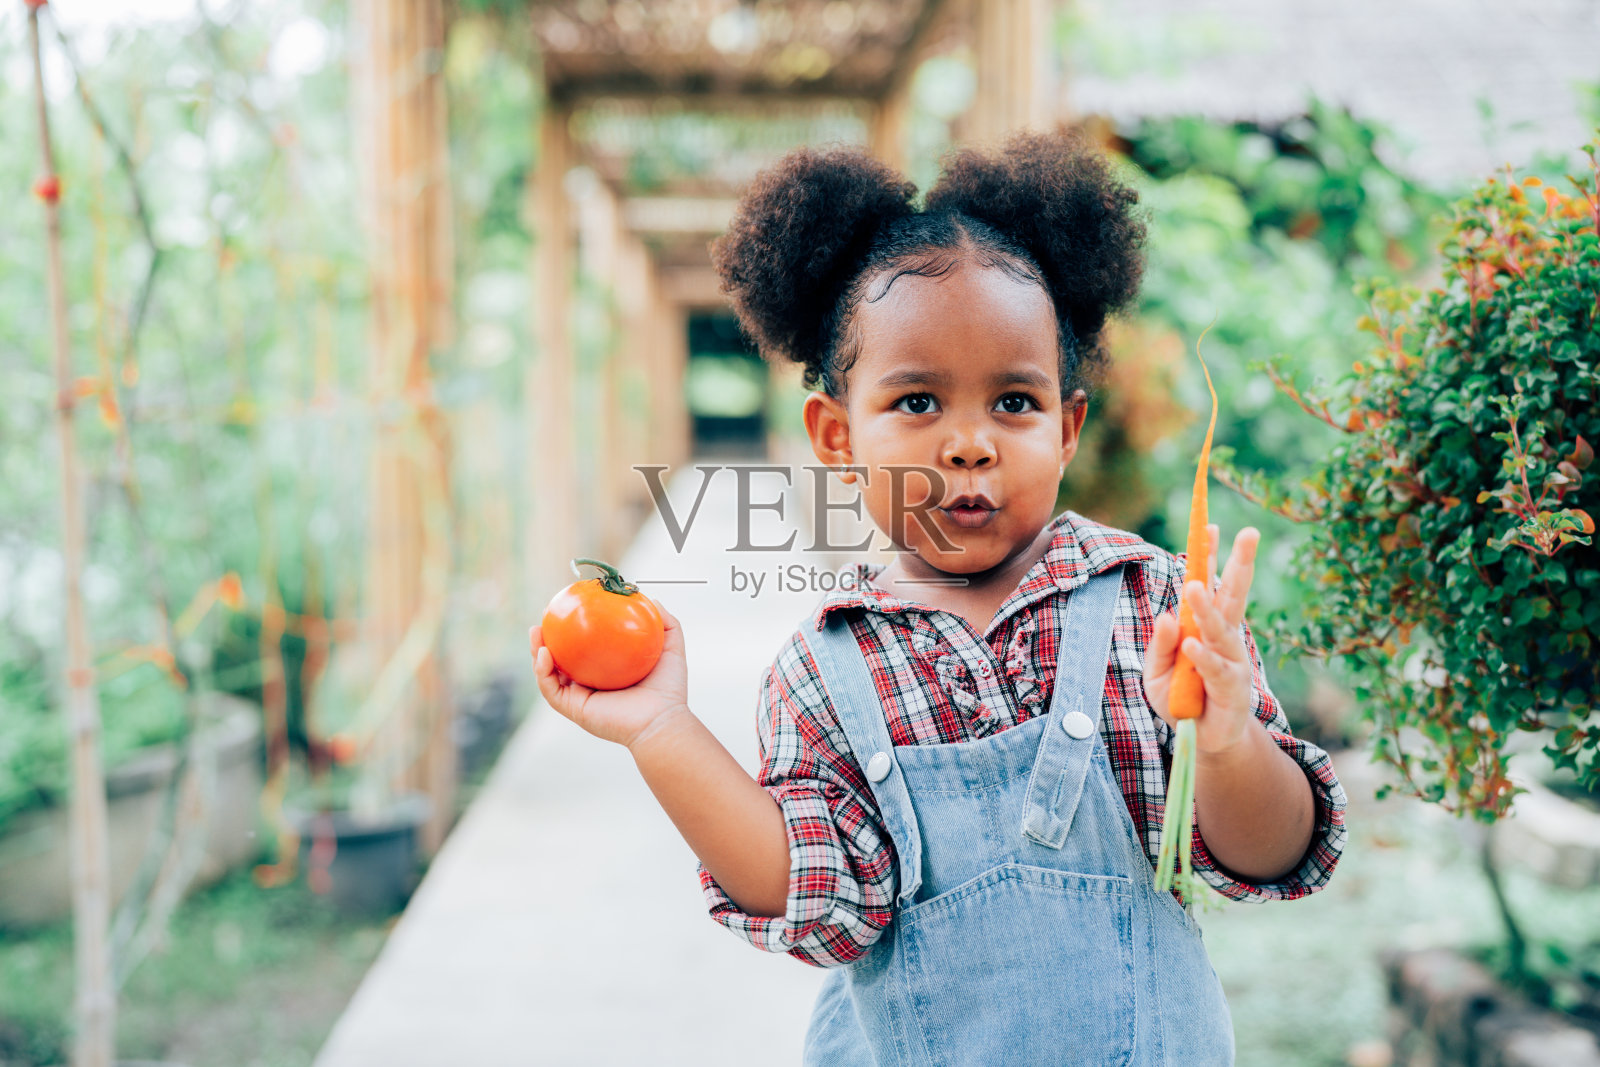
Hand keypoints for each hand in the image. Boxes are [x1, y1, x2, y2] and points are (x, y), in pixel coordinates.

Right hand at [530, 604, 691, 749]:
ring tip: (535, 630)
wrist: (662, 719)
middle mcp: (590, 684)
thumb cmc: (668, 688)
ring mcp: (580, 697)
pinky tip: (545, 652)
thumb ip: (664, 621)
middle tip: (545, 619)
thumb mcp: (671, 645)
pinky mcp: (573, 709)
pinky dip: (542, 670)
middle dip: (546, 639)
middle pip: (560, 659)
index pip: (584, 649)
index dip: (572, 631)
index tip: (568, 610)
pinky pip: (551, 688)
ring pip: (549, 673)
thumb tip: (652, 599)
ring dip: (537, 651)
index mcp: (607, 671)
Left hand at [1143, 525, 1260, 754]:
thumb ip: (1160, 645)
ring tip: (1193, 586)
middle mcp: (1222, 638)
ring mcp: (1231, 661)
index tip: (1210, 525)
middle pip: (1231, 596)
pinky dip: (1202, 656)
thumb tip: (1167, 614)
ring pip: (1221, 630)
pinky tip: (1193, 644)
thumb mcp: (1156, 672)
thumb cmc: (1179, 699)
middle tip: (1249, 532)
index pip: (1207, 584)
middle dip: (1239, 564)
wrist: (1199, 740)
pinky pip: (1215, 669)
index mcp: (1203, 627)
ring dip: (1207, 608)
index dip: (1209, 556)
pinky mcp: (1231, 689)